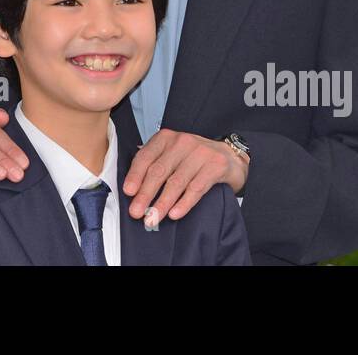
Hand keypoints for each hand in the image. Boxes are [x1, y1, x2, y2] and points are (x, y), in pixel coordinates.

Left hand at [123, 129, 247, 222]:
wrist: (229, 156)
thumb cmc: (193, 159)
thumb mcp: (171, 155)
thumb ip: (153, 164)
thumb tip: (132, 188)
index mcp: (166, 138)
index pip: (146, 157)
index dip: (135, 175)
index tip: (128, 192)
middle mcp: (182, 142)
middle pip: (159, 171)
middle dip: (145, 194)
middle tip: (136, 212)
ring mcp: (200, 153)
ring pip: (176, 182)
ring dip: (162, 203)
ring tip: (152, 218)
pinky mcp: (215, 166)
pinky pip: (196, 188)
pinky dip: (184, 203)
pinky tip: (174, 214)